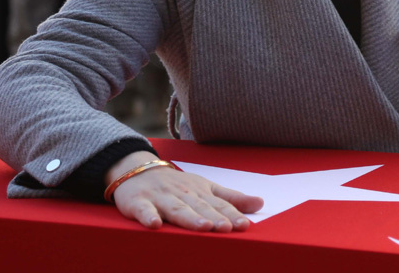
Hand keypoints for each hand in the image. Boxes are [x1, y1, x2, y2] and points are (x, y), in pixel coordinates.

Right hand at [107, 152, 263, 231]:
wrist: (138, 171)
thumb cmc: (178, 185)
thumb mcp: (206, 188)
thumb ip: (231, 198)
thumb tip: (260, 203)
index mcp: (200, 191)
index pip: (218, 204)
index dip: (231, 214)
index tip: (244, 225)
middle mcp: (183, 194)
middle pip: (199, 207)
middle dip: (213, 217)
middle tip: (226, 228)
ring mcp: (161, 198)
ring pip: (176, 209)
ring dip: (189, 217)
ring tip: (203, 227)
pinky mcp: (139, 202)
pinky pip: (143, 210)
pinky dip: (148, 216)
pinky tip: (155, 224)